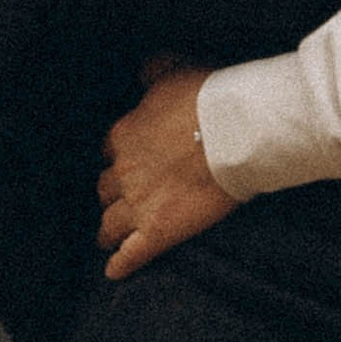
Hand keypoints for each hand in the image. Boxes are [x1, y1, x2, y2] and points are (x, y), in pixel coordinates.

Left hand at [98, 63, 236, 279]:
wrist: (235, 130)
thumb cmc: (208, 97)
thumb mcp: (174, 69)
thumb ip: (154, 70)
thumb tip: (143, 70)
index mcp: (125, 134)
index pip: (110, 151)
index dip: (119, 158)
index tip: (129, 161)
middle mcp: (124, 170)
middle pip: (105, 188)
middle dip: (112, 194)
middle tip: (124, 198)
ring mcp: (138, 203)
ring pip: (110, 223)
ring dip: (108, 231)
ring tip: (108, 238)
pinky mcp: (158, 231)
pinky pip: (131, 254)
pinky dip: (121, 265)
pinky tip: (114, 272)